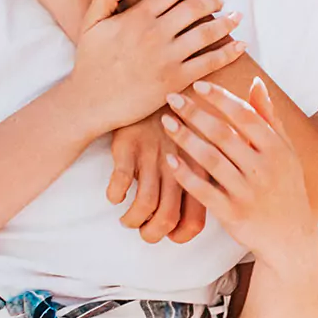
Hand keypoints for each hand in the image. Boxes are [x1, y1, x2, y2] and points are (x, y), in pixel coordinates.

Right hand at [70, 0, 243, 134]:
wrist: (90, 103)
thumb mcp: (92, 21)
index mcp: (137, 17)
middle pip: (195, 7)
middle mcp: (155, 34)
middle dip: (213, 0)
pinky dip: (229, 52)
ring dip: (226, 22)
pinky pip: (210, 63)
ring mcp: (167, 58)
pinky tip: (240, 46)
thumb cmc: (90, 62)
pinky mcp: (176, 81)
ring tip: (235, 18)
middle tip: (220, 1)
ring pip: (207, 32)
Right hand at [108, 114, 207, 244]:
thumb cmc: (183, 119)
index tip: (168, 233)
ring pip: (143, 206)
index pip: (194, 221)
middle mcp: (177, 168)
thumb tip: (196, 209)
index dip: (179, 235)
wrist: (160, 82)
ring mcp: (152, 158)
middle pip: (166, 219)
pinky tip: (115, 195)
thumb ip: (203, 176)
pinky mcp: (129, 146)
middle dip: (151, 233)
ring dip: (132, 219)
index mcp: (198, 172)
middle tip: (143, 229)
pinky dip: (115, 194)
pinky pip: (121, 180)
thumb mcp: (201, 145)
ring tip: (127, 218)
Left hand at [161, 78, 317, 274]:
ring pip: (211, 160)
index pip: (245, 115)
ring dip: (185, 139)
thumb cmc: (285, 187)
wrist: (291, 238)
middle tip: (171, 99)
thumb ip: (269, 117)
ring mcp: (248, 192)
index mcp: (277, 149)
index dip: (220, 98)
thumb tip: (256, 83)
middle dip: (195, 113)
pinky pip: (204, 192)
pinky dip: (186, 176)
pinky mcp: (233, 214)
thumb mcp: (285, 151)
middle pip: (224, 134)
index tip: (197, 85)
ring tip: (166, 123)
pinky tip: (170, 160)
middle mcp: (264, 168)